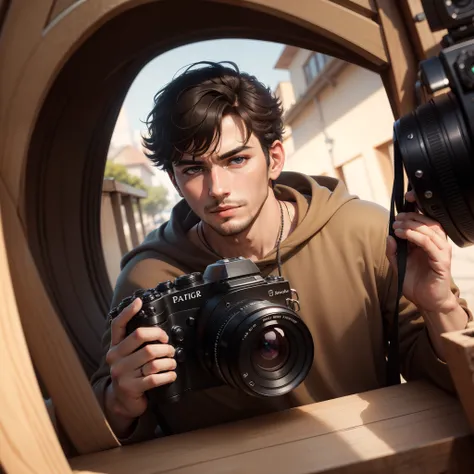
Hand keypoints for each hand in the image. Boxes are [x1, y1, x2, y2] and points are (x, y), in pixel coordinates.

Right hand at [105, 298, 176, 419]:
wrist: (122, 402)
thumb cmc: (130, 373)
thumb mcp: (127, 357)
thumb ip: (135, 344)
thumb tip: (157, 329)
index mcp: (115, 347)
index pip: (118, 325)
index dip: (128, 311)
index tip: (139, 301)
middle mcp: (115, 358)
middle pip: (140, 337)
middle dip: (160, 339)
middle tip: (169, 346)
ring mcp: (122, 373)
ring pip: (151, 358)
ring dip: (168, 359)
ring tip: (172, 361)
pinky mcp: (131, 387)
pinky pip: (155, 377)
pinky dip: (168, 374)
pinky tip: (172, 374)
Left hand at [386, 190, 456, 312]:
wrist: (426, 301)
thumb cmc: (415, 282)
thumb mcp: (398, 264)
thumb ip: (393, 250)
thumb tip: (388, 236)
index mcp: (428, 242)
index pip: (425, 220)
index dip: (417, 208)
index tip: (406, 200)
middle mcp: (437, 244)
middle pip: (428, 221)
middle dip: (411, 216)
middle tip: (396, 218)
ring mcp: (441, 252)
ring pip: (430, 230)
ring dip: (412, 225)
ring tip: (397, 226)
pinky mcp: (442, 261)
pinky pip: (431, 244)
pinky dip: (417, 236)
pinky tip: (405, 235)